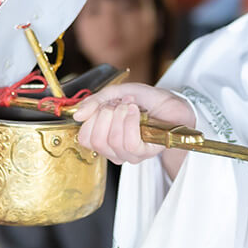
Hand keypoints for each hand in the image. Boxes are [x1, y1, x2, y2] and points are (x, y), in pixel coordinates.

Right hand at [74, 83, 193, 167]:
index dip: (91, 119)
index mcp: (103, 138)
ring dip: (120, 116)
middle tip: (118, 104)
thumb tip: (77, 115)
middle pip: (96, 141)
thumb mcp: (115, 93)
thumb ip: (95, 102)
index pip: (85, 138)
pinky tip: (135, 112)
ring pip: (113, 141)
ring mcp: (129, 154)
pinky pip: (130, 144)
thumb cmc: (144, 100)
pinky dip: (130, 123)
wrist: (171, 103)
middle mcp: (114, 150)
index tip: (105, 104)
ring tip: (130, 105)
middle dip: (105, 115)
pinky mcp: (145, 153)